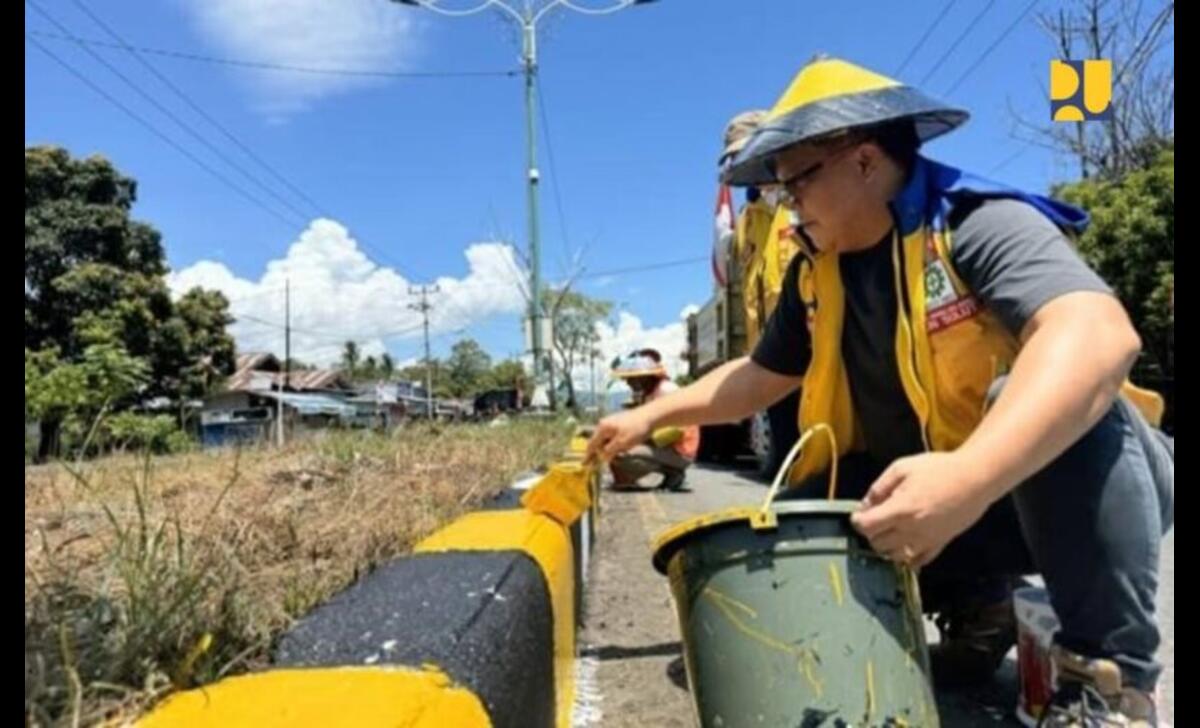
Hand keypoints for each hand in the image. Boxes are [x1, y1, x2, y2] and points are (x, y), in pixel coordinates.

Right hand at [586, 409, 654, 462]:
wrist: (650, 415)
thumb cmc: (635, 429)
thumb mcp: (622, 443)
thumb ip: (609, 451)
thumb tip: (602, 457)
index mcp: (602, 428)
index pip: (592, 444)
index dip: (588, 455)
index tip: (585, 464)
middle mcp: (604, 423)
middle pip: (597, 441)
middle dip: (597, 452)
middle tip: (595, 463)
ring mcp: (612, 421)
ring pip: (605, 438)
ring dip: (606, 448)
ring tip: (609, 456)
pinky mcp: (619, 422)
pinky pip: (612, 435)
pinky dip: (612, 443)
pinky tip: (619, 448)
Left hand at [849, 452, 992, 567]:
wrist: (975, 478)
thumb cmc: (939, 469)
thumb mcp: (902, 468)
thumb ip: (879, 488)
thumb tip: (865, 504)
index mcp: (901, 509)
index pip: (867, 527)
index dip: (858, 521)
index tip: (859, 514)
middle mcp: (912, 530)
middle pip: (877, 544)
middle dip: (871, 532)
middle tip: (876, 519)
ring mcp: (927, 540)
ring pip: (894, 556)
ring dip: (887, 546)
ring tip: (890, 530)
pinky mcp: (940, 544)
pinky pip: (918, 562)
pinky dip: (907, 557)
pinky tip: (906, 545)